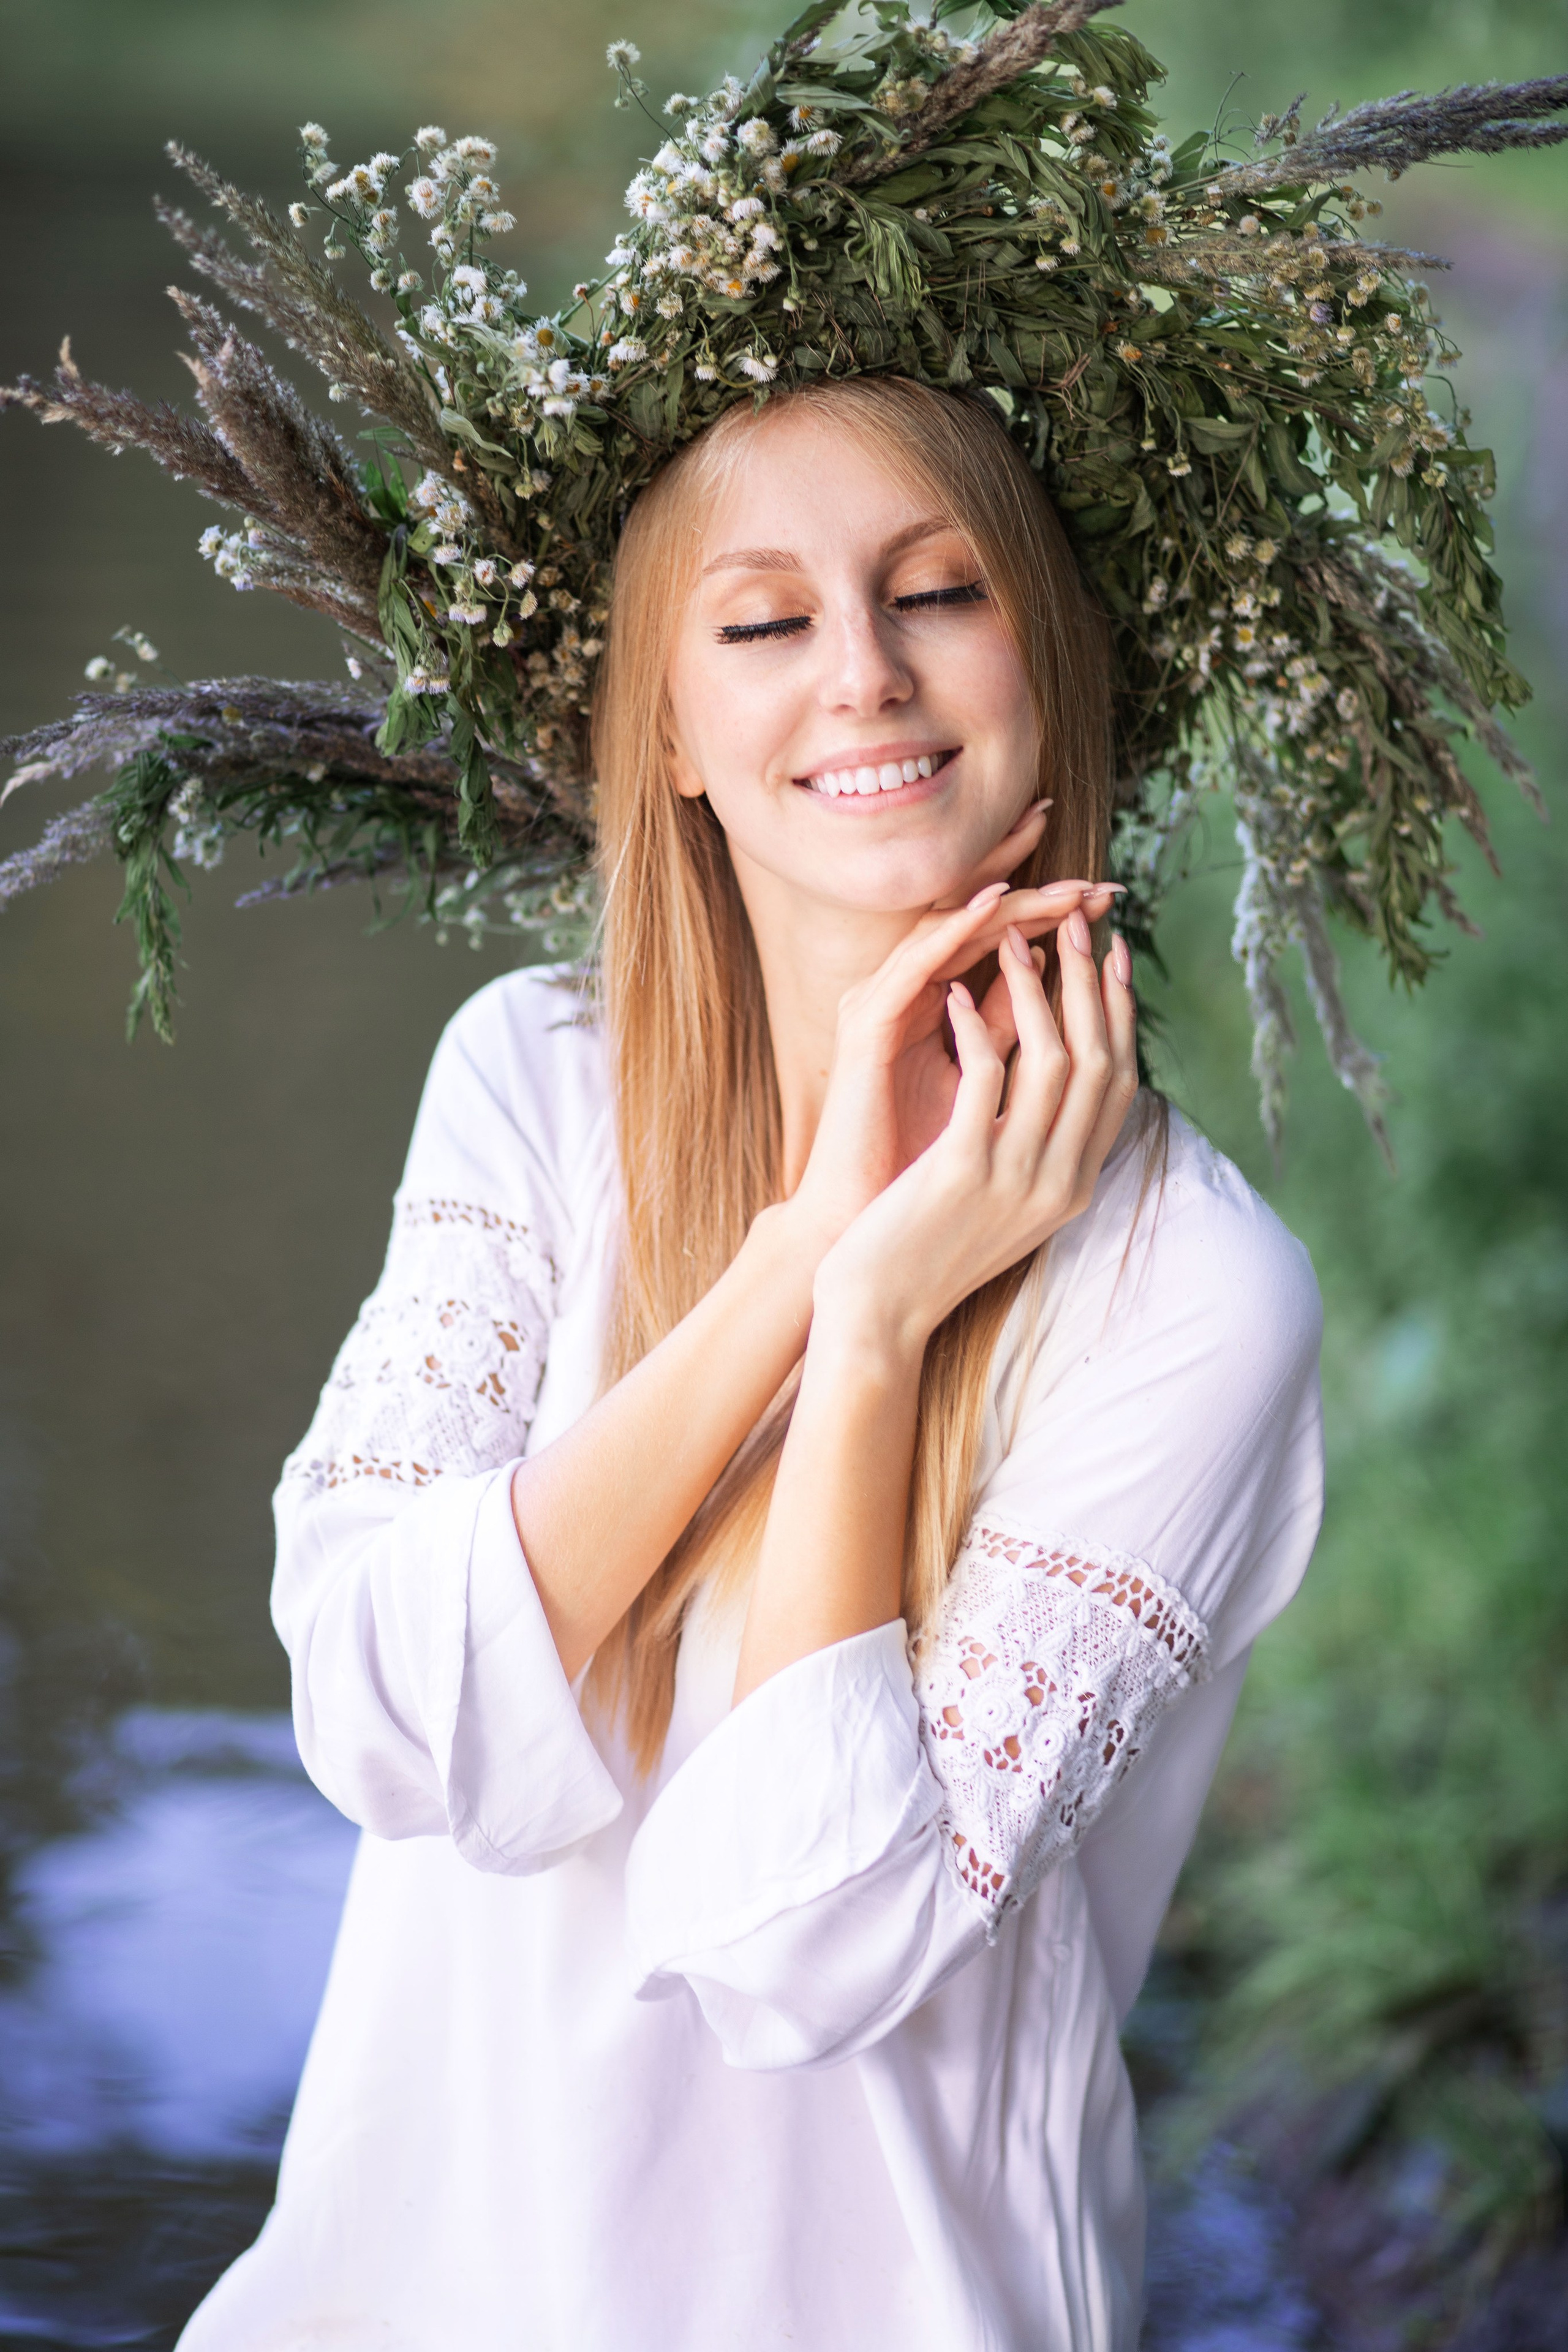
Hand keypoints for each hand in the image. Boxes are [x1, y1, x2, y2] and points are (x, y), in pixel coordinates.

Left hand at [811, 912, 1138, 1350]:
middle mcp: (1061, 1181)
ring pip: (1054, 1058)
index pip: (1122, 1084)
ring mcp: (1017, 1176)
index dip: (1121, 1013)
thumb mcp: (1000, 1195)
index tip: (1114, 955)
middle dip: (1091, 981)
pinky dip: (973, 1022)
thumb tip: (1049, 1068)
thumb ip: (1034, 1143)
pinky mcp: (964, 1168)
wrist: (880, 1313)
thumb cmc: (928, 1249)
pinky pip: (985, 1074)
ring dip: (1035, 986)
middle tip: (1077, 919)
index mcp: (1075, 1186)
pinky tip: (952, 990)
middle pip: (1101, 1060)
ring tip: (1013, 934)